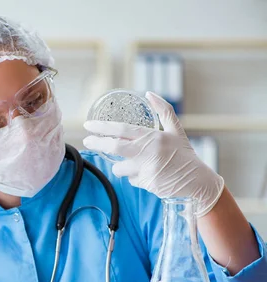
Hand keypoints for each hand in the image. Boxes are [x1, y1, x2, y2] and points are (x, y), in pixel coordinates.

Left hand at [83, 91, 223, 216]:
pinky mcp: (146, 184)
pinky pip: (130, 180)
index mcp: (153, 137)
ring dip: (120, 166)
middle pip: (113, 146)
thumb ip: (164, 111)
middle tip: (87, 141)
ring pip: (118, 167)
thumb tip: (149, 93)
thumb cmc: (184, 154)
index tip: (88, 126)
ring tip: (134, 164)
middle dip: (97, 143)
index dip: (102, 127)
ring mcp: (146, 169)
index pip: (122, 129)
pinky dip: (134, 177)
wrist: (197, 181)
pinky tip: (148, 175)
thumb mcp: (176, 130)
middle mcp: (148, 152)